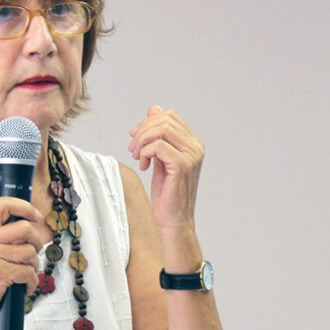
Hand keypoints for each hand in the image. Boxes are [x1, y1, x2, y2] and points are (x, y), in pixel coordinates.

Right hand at [0, 197, 47, 328]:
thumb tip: (29, 226)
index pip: (4, 204)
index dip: (25, 207)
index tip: (36, 216)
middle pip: (26, 228)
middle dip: (38, 242)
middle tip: (34, 252)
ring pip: (30, 252)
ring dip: (34, 266)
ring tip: (25, 273)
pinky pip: (29, 272)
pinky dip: (31, 282)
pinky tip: (24, 287)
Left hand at [128, 105, 204, 230]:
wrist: (173, 219)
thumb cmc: (167, 192)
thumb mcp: (159, 157)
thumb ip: (158, 136)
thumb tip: (153, 109)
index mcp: (193, 142)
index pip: (169, 116)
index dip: (147, 122)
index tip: (134, 138)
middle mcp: (196, 146)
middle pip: (164, 119)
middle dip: (142, 131)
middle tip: (133, 149)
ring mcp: (191, 156)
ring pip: (161, 130)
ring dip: (142, 141)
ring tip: (137, 156)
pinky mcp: (182, 166)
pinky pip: (158, 146)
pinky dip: (145, 152)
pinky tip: (144, 165)